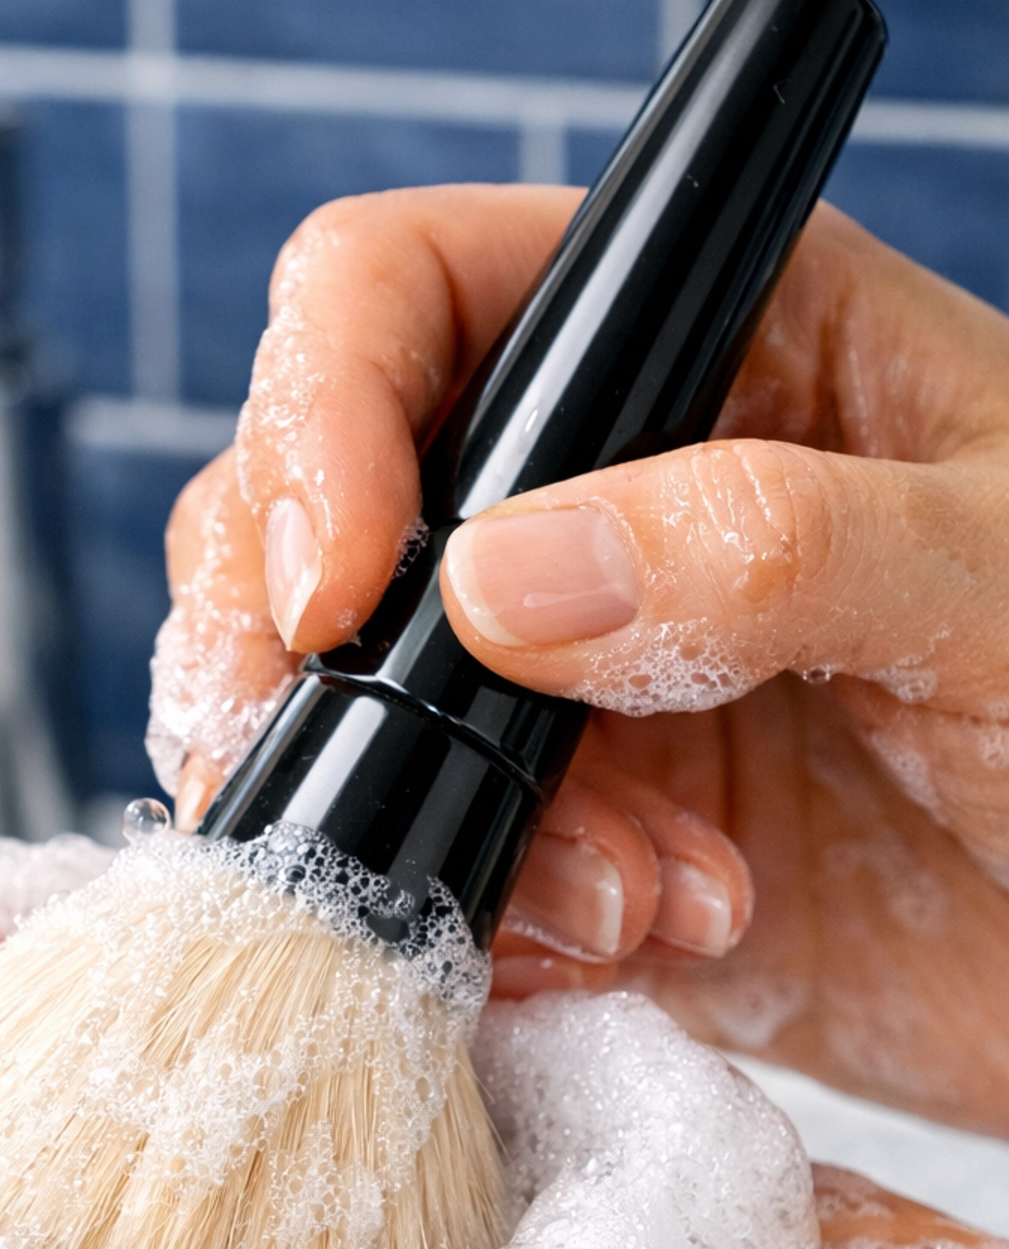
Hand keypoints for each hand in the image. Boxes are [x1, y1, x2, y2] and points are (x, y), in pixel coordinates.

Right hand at [155, 189, 1008, 1133]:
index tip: (336, 591)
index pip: (405, 299)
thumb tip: (502, 579)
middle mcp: (604, 504)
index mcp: (710, 348)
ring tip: (628, 900)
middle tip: (395, 786)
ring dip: (433, 826)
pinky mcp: (573, 847)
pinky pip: (427, 870)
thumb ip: (769, 545)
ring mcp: (572, 688)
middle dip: (316, 665)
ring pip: (349, 717)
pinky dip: (486, 930)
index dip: (320, 422)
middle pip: (309, 515)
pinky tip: (636, 949)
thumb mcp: (1001, 581)